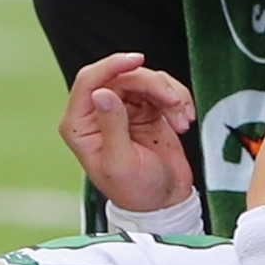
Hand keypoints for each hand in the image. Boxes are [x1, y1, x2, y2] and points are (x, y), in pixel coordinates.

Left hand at [57, 52, 197, 213]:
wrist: (165, 203)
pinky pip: (162, 89)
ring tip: (182, 121)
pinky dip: (177, 100)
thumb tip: (102, 93)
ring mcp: (123, 108)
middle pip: (123, 76)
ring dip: (169, 95)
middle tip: (174, 103)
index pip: (89, 81)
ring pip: (145, 79)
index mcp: (80, 125)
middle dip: (153, 85)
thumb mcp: (121, 163)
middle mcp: (98, 112)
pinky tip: (184, 120)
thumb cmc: (137, 192)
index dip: (112, 65)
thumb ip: (112, 126)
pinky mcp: (146, 108)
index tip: (137, 61)